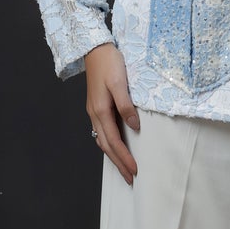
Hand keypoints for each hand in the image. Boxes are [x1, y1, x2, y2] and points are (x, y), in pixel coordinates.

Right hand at [85, 41, 139, 185]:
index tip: (135, 170)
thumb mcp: (121, 82)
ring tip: (124, 169)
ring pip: (103, 140)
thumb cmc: (110, 63)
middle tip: (130, 179)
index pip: (114, 141)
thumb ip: (126, 105)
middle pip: (107, 146)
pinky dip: (109, 144)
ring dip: (113, 156)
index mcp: (101, 111)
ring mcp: (94, 111)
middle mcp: (95, 114)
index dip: (124, 157)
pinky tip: (115, 147)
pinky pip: (102, 132)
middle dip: (119, 163)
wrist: (95, 49)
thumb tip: (134, 126)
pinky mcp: (97, 107)